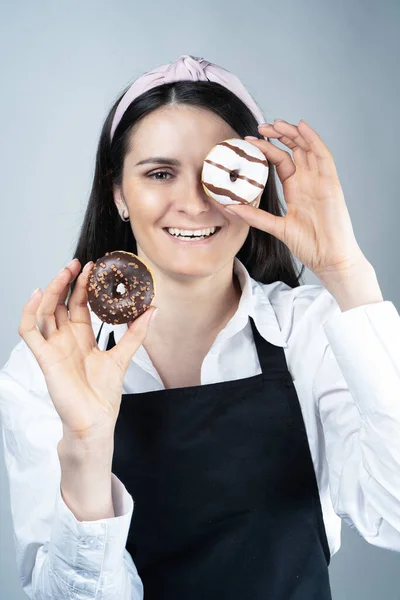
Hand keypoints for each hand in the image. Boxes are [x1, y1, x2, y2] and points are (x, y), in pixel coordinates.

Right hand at [18, 259, 157, 441]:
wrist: (95, 421)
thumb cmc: (104, 394)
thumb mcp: (123, 356)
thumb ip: (136, 333)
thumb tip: (153, 309)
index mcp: (82, 337)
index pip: (79, 304)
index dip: (84, 286)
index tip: (93, 267)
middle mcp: (65, 339)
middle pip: (61, 303)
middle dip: (67, 281)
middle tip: (77, 263)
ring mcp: (53, 347)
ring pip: (45, 311)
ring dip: (52, 289)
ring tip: (64, 271)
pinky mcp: (44, 357)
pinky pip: (29, 331)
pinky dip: (29, 311)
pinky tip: (37, 294)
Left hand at [225, 120, 365, 278]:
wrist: (329, 258)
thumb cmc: (309, 245)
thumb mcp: (277, 227)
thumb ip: (256, 216)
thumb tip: (231, 207)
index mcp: (296, 189)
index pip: (281, 161)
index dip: (267, 149)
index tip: (249, 142)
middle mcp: (309, 181)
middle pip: (295, 149)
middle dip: (279, 135)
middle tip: (260, 127)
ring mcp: (321, 181)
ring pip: (308, 148)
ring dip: (293, 133)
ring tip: (277, 122)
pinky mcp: (332, 183)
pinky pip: (323, 156)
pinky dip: (313, 140)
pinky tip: (302, 127)